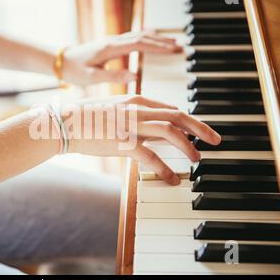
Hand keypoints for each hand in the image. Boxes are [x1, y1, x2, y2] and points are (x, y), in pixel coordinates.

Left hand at [61, 31, 182, 85]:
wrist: (61, 61)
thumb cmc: (74, 70)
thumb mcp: (92, 77)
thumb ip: (114, 76)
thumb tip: (135, 76)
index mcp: (110, 48)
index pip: (139, 44)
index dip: (157, 47)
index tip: (172, 50)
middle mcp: (113, 41)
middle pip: (143, 37)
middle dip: (162, 42)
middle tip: (180, 47)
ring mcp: (112, 41)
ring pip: (139, 36)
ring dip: (156, 39)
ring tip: (173, 43)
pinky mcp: (111, 44)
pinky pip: (133, 38)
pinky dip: (146, 38)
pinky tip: (154, 40)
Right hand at [63, 95, 220, 184]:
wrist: (63, 123)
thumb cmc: (86, 117)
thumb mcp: (114, 110)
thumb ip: (135, 116)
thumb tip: (153, 129)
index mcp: (136, 100)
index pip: (171, 108)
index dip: (189, 120)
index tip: (199, 130)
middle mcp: (137, 109)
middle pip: (178, 116)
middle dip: (201, 128)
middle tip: (216, 140)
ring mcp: (130, 125)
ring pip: (169, 132)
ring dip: (187, 146)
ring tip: (197, 158)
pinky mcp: (121, 143)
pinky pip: (150, 157)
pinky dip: (165, 169)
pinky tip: (172, 179)